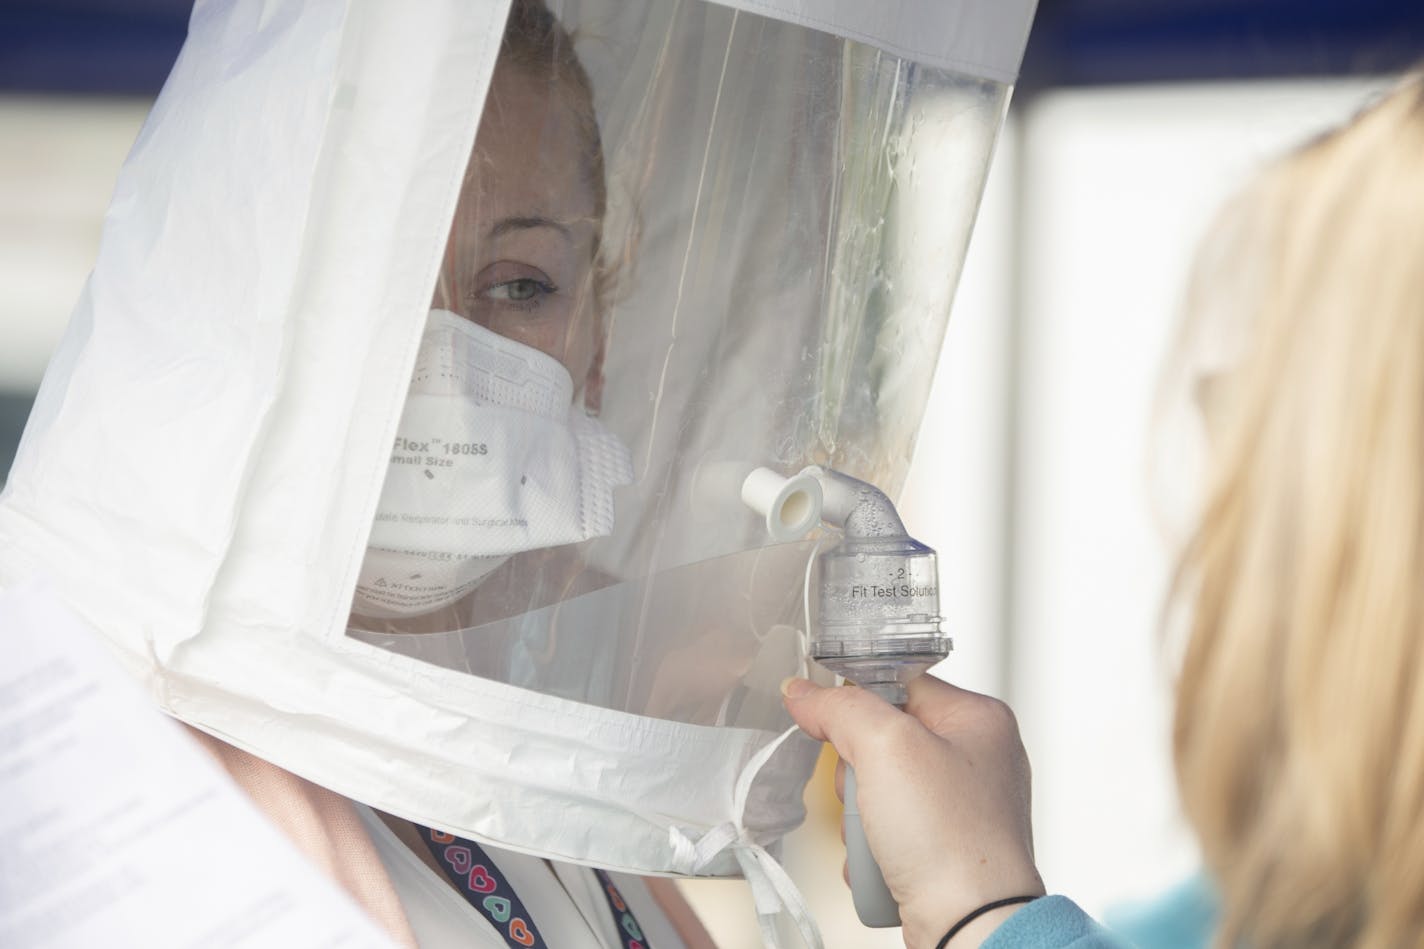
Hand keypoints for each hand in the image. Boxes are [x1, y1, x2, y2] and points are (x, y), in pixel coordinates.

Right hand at [780, 675, 1043, 948]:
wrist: (971, 925)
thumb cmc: (952, 840)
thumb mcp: (886, 748)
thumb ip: (841, 709)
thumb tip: (806, 693)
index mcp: (980, 719)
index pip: (899, 683)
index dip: (858, 702)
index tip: (829, 719)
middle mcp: (979, 759)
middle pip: (884, 740)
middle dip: (858, 773)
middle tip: (867, 791)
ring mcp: (963, 806)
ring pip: (881, 789)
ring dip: (861, 816)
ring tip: (876, 836)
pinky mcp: (946, 847)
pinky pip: (891, 830)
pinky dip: (874, 846)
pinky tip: (881, 861)